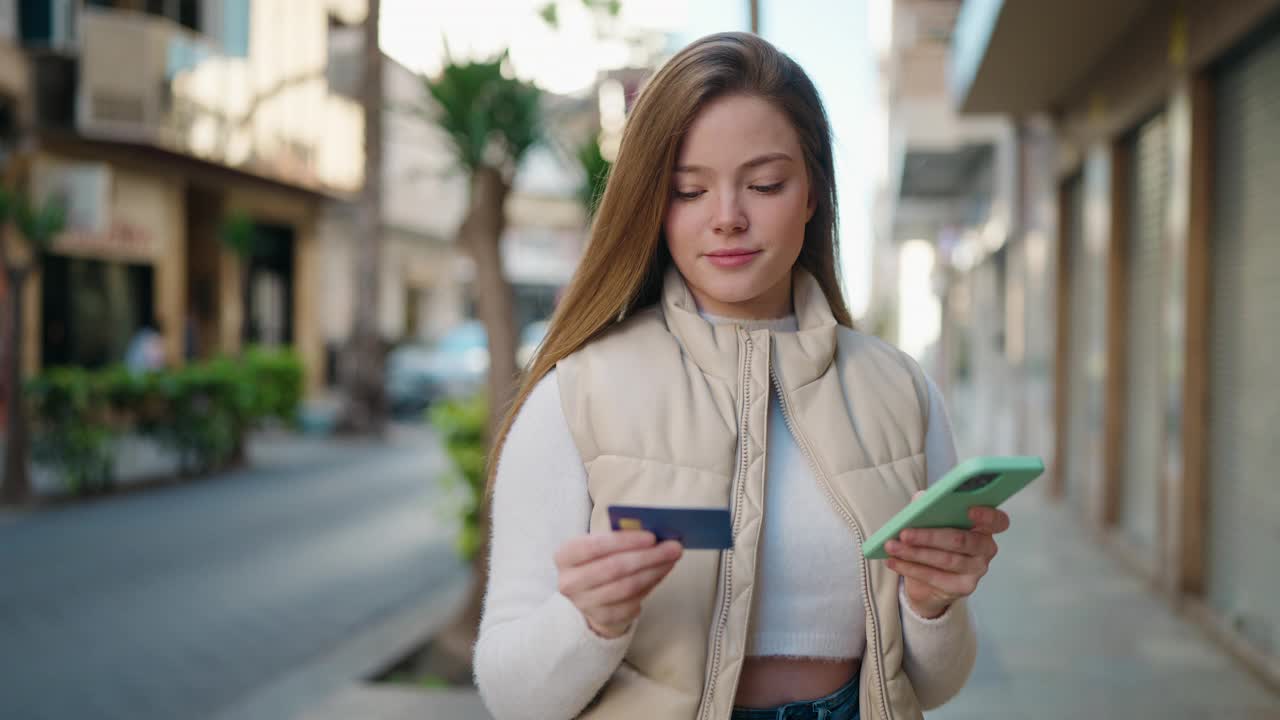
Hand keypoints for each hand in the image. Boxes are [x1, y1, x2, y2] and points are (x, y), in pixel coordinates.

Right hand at [555, 531, 683, 637]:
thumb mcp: (600, 544)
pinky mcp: (602, 619)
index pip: (594, 546)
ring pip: (627, 587)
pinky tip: (661, 573)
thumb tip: (656, 534)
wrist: (588, 594)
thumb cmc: (598, 559)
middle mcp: (569, 582)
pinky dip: (651, 586)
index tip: (652, 536)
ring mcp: (584, 604)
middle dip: (648, 556)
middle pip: (614, 568)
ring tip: (672, 559)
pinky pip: (633, 602)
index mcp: (565, 556)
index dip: (625, 541)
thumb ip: (620, 537)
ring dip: (654, 571)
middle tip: (674, 547)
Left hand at [885, 491, 1009, 618]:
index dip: (987, 515)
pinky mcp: (963, 587)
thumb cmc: (934, 542)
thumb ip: (930, 507)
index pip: (998, 521)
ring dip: (914, 553)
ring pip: (945, 560)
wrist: (929, 581)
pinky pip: (935, 577)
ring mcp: (977, 570)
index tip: (969, 510)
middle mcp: (985, 548)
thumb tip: (921, 499)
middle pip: (961, 540)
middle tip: (904, 533)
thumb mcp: (931, 521)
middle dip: (929, 536)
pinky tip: (893, 562)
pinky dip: (910, 568)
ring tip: (892, 547)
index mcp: (984, 527)